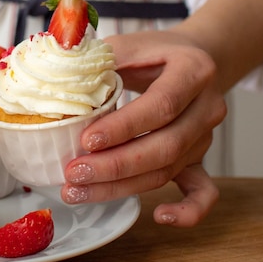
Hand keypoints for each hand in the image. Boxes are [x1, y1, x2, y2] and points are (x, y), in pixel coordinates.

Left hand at [60, 30, 225, 226]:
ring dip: (122, 187)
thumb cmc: (156, 52)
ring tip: (79, 191)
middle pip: (165, 146)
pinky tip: (159, 217)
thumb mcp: (128, 44)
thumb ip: (99, 60)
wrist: (196, 60)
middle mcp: (206, 108)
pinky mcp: (200, 158)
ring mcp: (205, 137)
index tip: (87, 141)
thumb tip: (56, 79)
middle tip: (74, 173)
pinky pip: (203, 192)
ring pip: (167, 170)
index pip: (161, 105)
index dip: (124, 127)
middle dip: (116, 166)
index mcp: (194, 72)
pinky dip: (187, 211)